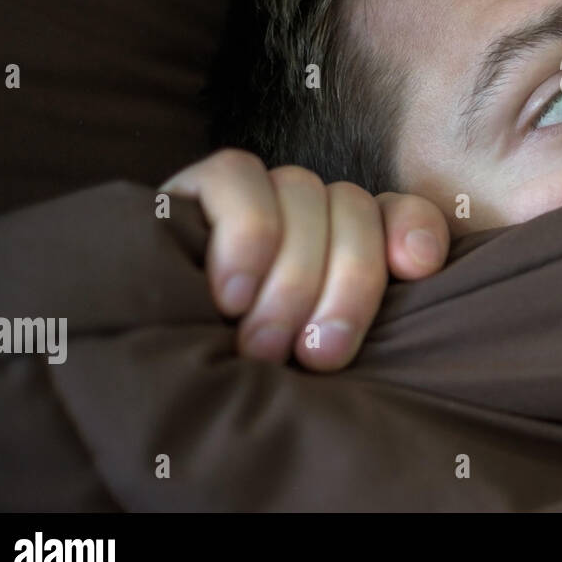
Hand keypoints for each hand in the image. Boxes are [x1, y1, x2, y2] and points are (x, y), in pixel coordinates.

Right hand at [160, 149, 450, 370]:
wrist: (144, 378)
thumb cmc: (244, 385)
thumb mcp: (311, 360)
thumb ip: (351, 327)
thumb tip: (403, 288)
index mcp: (350, 243)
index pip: (401, 211)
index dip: (415, 229)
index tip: (417, 270)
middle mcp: (309, 211)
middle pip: (355, 208)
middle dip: (345, 286)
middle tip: (317, 358)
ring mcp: (255, 194)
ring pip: (304, 192)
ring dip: (291, 275)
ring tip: (262, 347)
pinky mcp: (196, 187)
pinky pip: (236, 176)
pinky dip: (246, 233)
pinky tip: (231, 293)